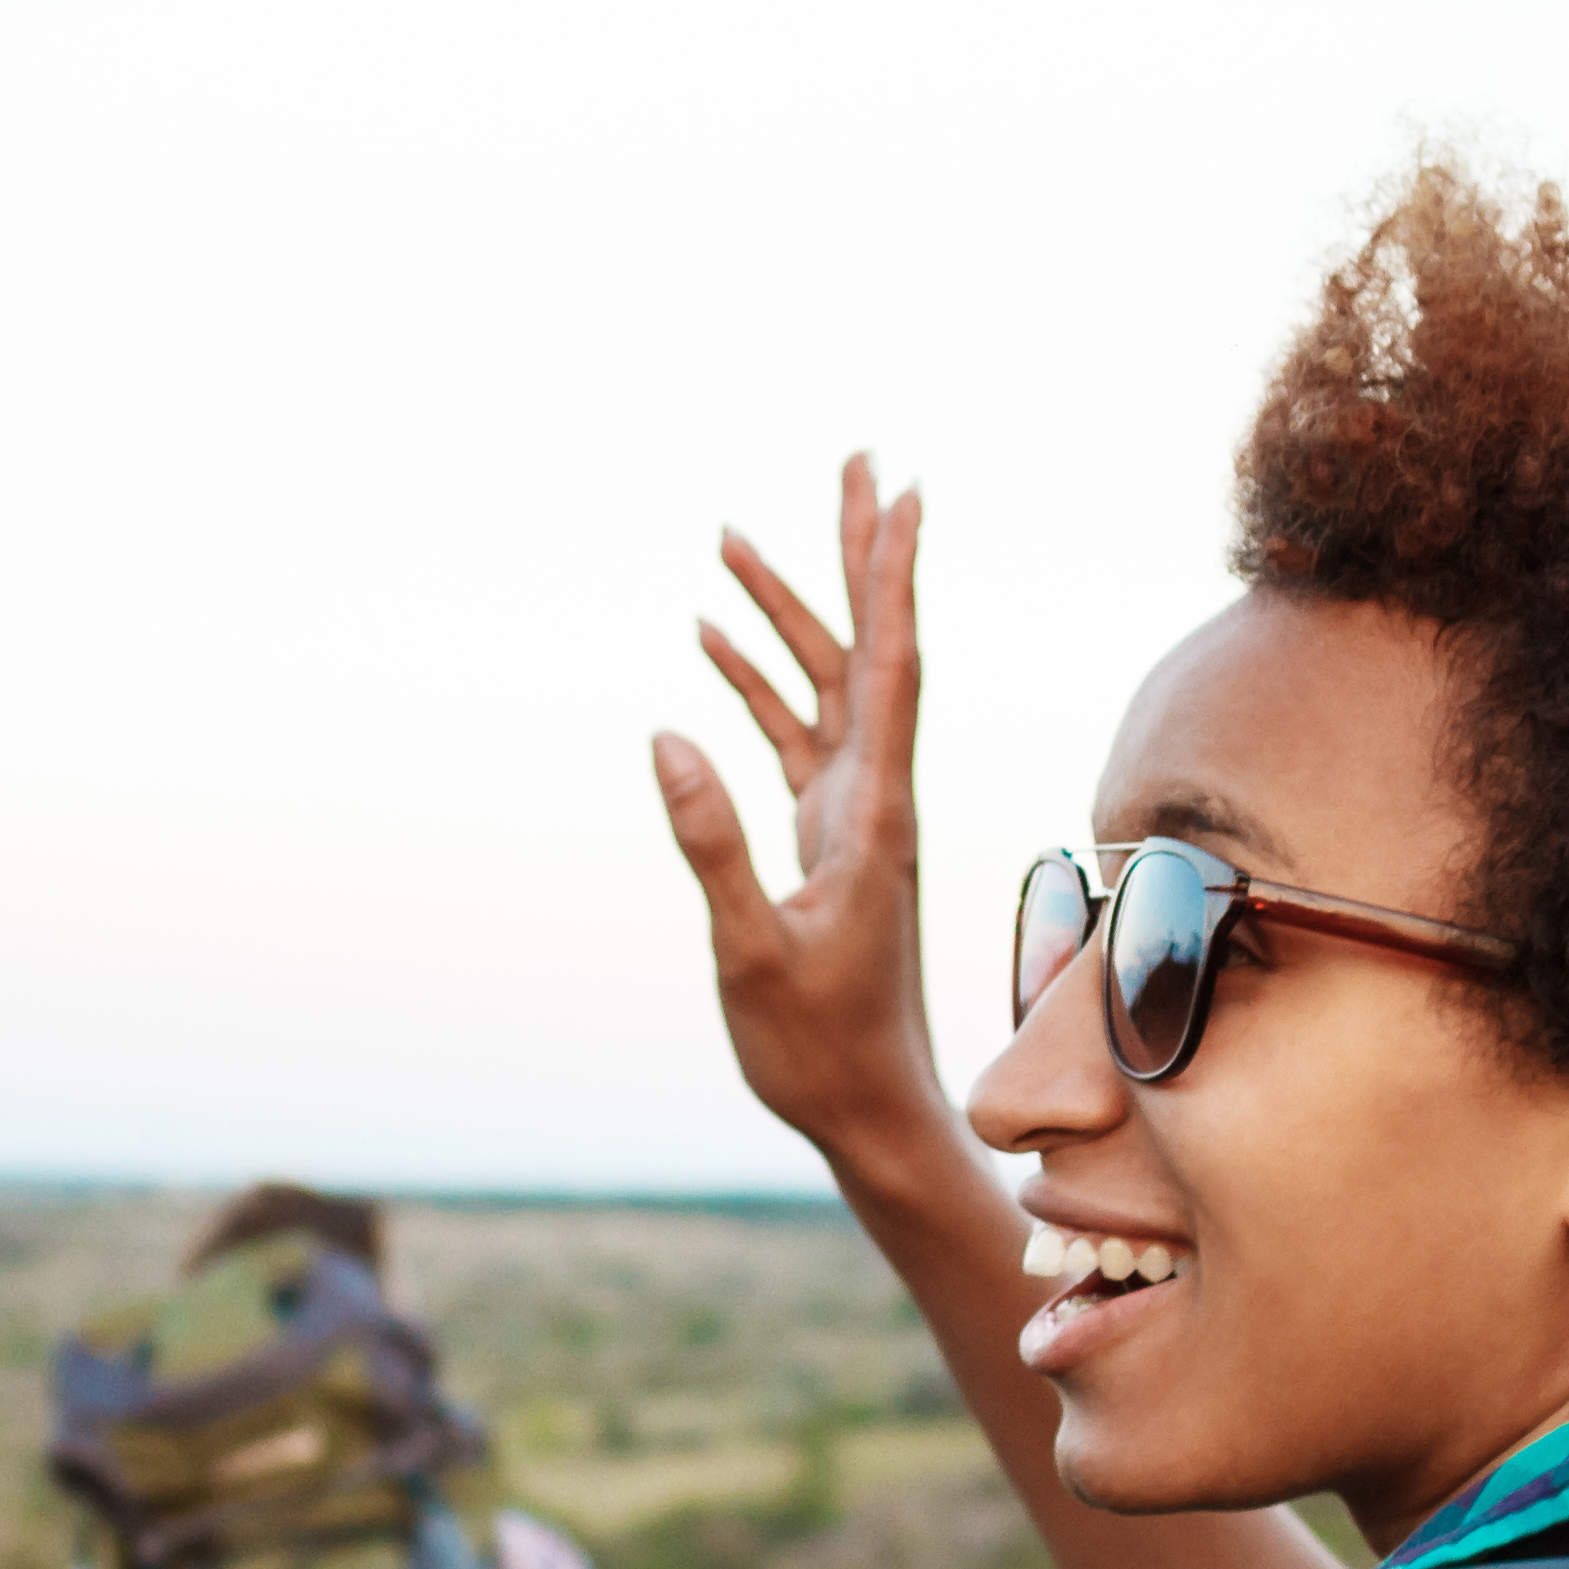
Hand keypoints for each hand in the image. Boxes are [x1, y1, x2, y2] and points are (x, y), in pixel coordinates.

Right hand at [652, 456, 947, 1175]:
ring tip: (734, 536)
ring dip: (787, 610)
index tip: (901, 495)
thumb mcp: (752, 951)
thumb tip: (667, 735)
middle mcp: (875, 796)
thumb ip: (712, 846)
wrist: (868, 1106)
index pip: (889, 669)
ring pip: (824, 684)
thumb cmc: (819, 1046)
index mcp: (873, 813)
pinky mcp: (826, 835)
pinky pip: (792, 734)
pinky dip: (756, 681)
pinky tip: (710, 639)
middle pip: (868, 649)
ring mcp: (852, 812)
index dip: (893, 578)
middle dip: (858, 555)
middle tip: (858, 461)